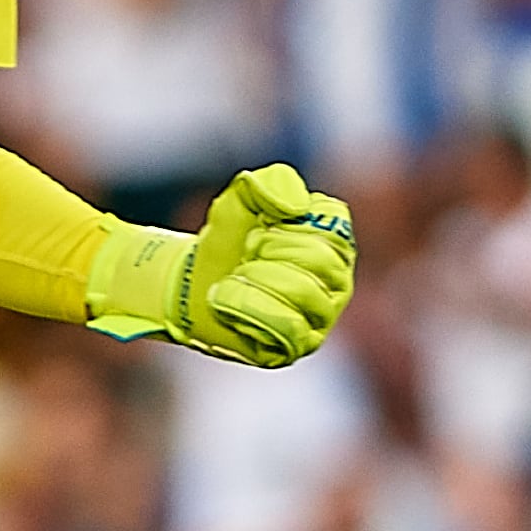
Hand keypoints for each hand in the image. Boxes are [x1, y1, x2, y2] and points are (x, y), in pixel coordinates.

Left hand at [86, 163, 356, 365]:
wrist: (192, 283)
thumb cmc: (228, 240)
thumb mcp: (240, 198)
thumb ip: (268, 184)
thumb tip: (296, 207)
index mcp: (335, 241)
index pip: (333, 227)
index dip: (291, 225)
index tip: (261, 228)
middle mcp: (338, 280)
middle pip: (320, 260)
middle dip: (269, 251)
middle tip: (245, 252)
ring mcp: (322, 317)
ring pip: (303, 294)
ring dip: (256, 279)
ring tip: (234, 277)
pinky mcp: (299, 346)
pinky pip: (287, 330)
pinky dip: (248, 309)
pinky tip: (227, 300)